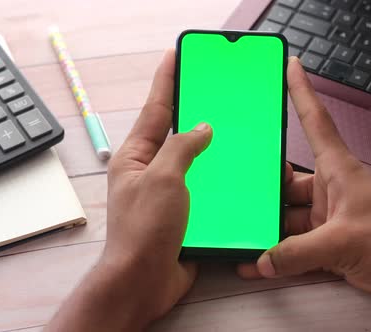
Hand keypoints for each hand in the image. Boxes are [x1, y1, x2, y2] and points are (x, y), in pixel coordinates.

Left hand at [46, 49, 211, 331]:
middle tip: (210, 89)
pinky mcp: (184, 212)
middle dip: (192, 111)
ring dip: (210, 147)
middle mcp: (150, 170)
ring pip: (193, 160)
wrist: (145, 280)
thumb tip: (203, 128)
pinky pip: (204, 186)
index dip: (166, 81)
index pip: (154, 109)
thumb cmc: (144, 229)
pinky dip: (218, 176)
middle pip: (174, 132)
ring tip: (229, 128)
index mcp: (136, 156)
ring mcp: (167, 192)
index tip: (175, 57)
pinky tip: (234, 171)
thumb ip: (183, 148)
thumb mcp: (163, 177)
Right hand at [238, 57, 370, 298]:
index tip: (292, 67)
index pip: (316, 122)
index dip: (303, 93)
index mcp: (338, 171)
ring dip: (268, 226)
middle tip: (242, 194)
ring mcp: (328, 215)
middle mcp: (331, 188)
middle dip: (266, 186)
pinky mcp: (329, 242)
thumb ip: (300, 252)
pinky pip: (295, 245)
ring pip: (288, 214)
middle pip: (288, 179)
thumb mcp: (344, 241)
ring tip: (244, 233)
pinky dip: (278, 255)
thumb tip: (265, 260)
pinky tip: (259, 265)